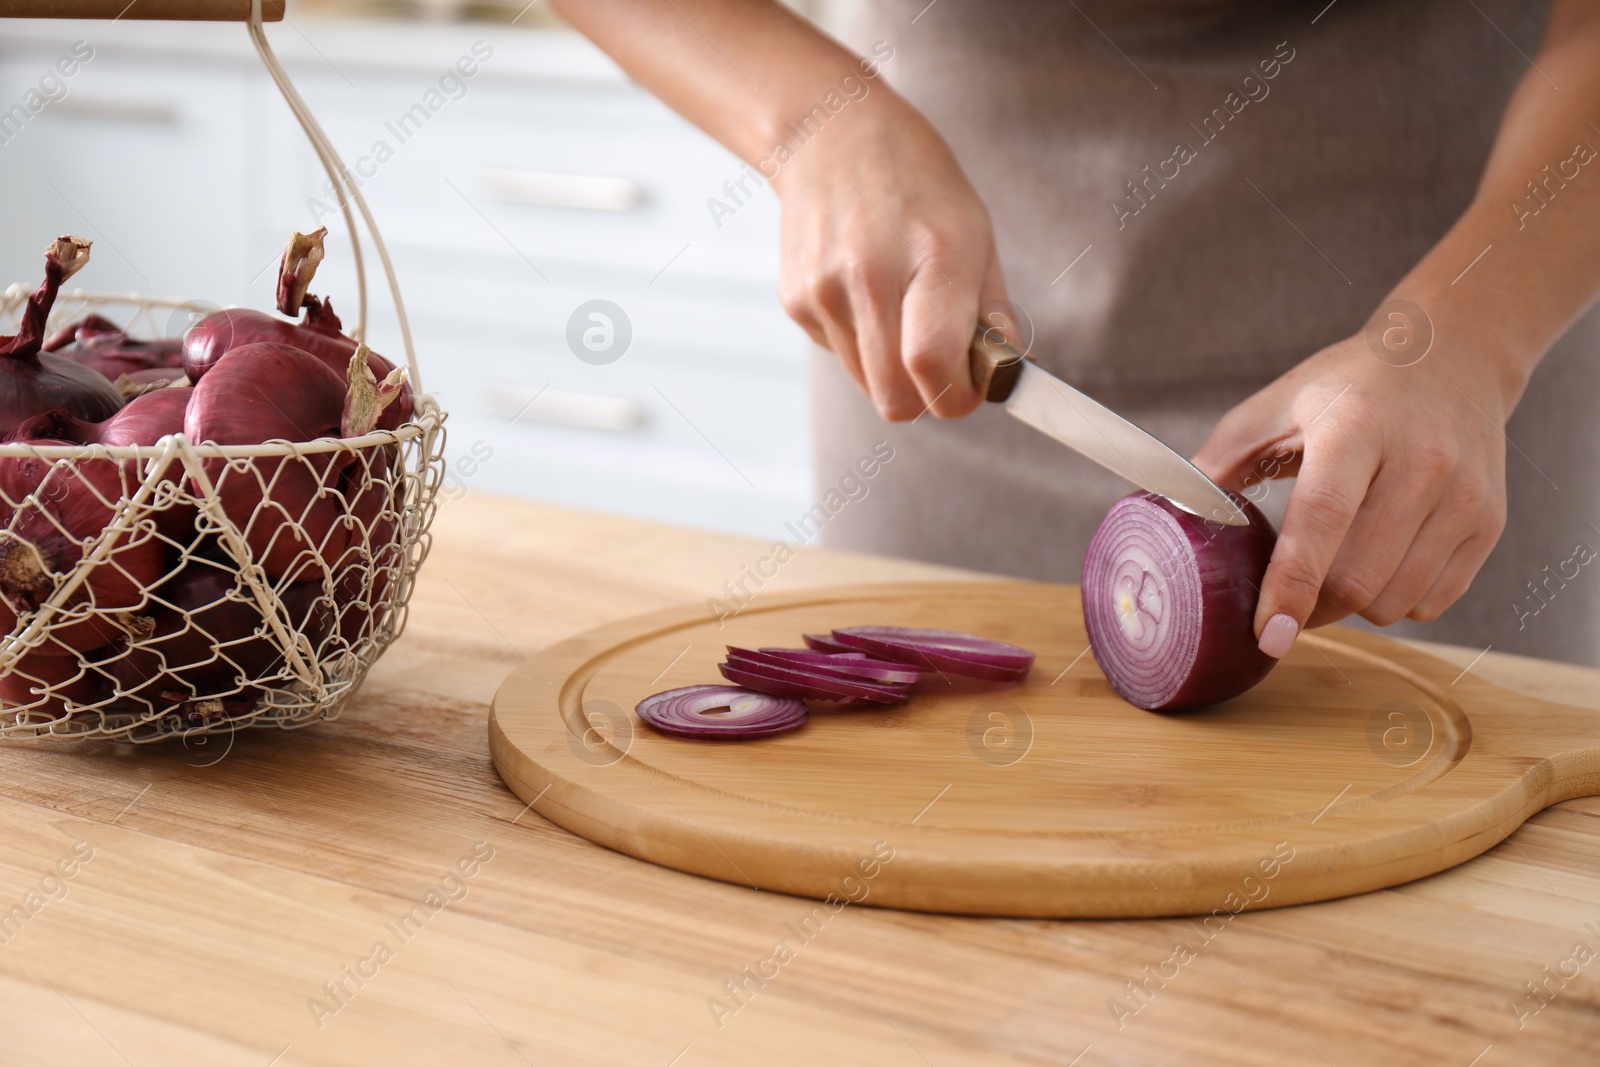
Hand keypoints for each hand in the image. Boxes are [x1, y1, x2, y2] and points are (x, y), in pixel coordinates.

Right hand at [772, 97, 1009, 419]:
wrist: (830, 133)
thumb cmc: (915, 182)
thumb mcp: (975, 232)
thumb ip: (993, 312)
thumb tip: (1004, 377)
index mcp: (931, 255)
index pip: (932, 364)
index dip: (956, 397)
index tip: (970, 388)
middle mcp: (869, 275)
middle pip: (894, 399)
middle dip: (925, 397)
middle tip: (941, 365)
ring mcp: (823, 290)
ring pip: (866, 385)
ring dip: (891, 368)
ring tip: (899, 310)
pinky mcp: (794, 300)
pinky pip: (839, 355)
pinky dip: (859, 342)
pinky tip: (863, 291)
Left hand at [1193, 332, 1512, 656]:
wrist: (1451, 354)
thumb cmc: (1350, 385)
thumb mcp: (1277, 403)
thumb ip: (1220, 459)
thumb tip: (1171, 515)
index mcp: (1356, 429)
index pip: (1322, 521)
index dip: (1291, 586)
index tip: (1267, 634)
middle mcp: (1421, 462)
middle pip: (1360, 579)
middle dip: (1313, 609)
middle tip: (1286, 602)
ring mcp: (1464, 495)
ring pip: (1396, 601)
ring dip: (1353, 607)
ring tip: (1334, 569)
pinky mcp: (1489, 522)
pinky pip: (1433, 601)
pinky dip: (1396, 600)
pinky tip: (1380, 560)